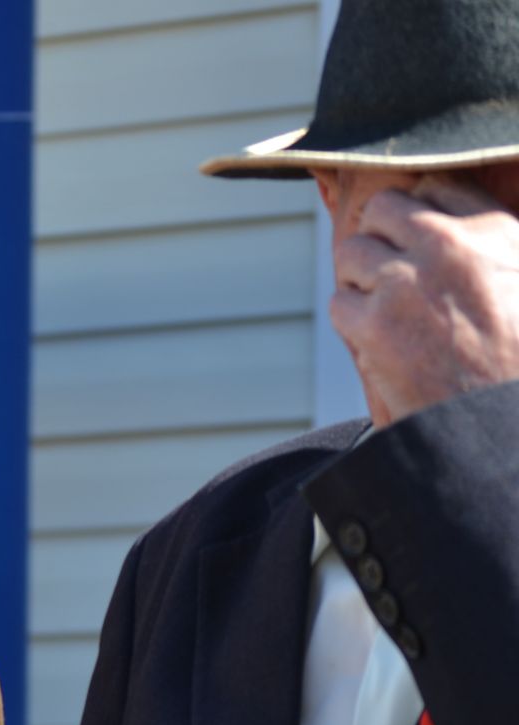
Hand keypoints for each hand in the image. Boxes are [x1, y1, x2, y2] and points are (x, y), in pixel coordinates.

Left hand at [330, 175, 518, 425]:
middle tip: (392, 263)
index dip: (424, 208)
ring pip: (351, 251)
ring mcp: (405, 285)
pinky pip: (339, 302)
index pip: (439, 184)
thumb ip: (501, 248)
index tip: (421, 232)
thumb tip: (476, 240)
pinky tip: (377, 336)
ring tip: (385, 302)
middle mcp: (448, 247)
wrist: (505, 422)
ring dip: (361, 274)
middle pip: (384, 207)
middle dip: (382, 232)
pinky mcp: (373, 327)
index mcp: (497, 231)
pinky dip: (352, 318)